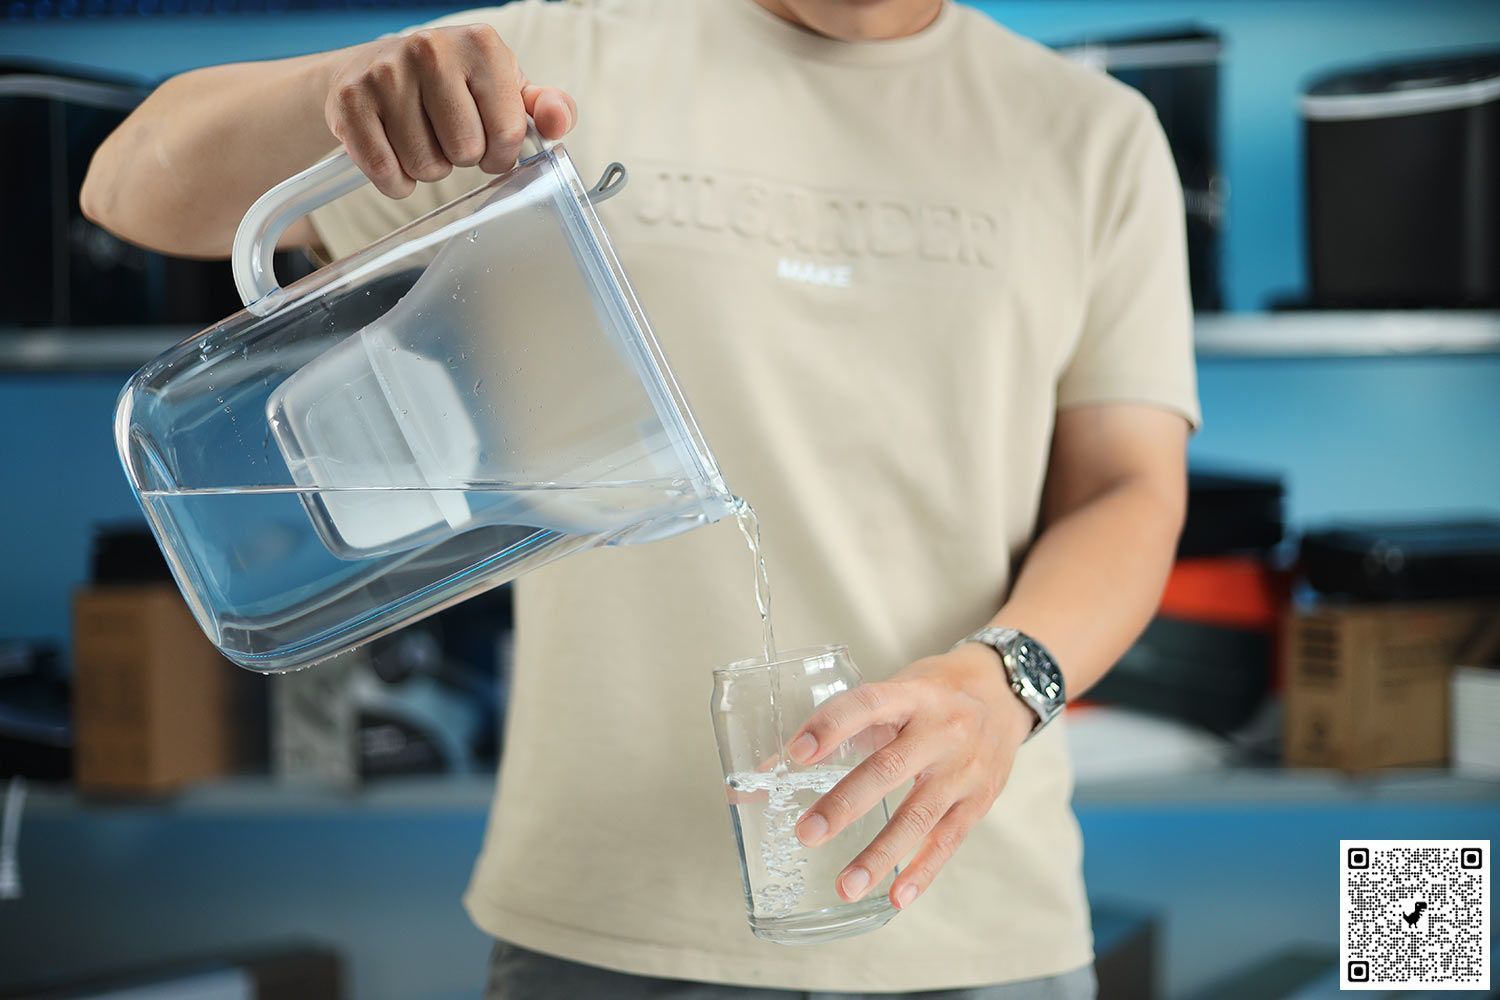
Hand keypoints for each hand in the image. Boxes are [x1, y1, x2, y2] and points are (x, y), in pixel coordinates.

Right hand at [324, 24, 576, 197]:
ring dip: (429, 169)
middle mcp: (431, 49)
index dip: (502, 152)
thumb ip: (544, 107)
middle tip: (449, 137)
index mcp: (481, 45)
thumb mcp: (505, 88)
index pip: (508, 132)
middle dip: (463, 158)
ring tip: (422, 139)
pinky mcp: (349, 101)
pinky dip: (395, 180)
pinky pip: (386, 173)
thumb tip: (558, 121)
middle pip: (466, 152)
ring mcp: (386, 72)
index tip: (491, 143)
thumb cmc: (454, 84)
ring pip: (426, 167)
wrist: (374, 68)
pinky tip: (395, 153)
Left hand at [787, 642, 1034, 910]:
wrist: (1006, 693)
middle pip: (890, 768)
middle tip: (806, 833)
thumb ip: (841, 729)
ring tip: (845, 885)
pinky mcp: (980, 800)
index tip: (795, 754)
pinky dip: (922, 871)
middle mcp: (942, 730)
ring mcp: (964, 768)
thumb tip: (770, 770)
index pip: (868, 705)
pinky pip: (949, 841)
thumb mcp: (894, 693)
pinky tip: (894, 897)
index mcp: (912, 695)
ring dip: (880, 854)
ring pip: (920, 815)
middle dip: (846, 804)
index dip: (831, 727)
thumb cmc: (934, 693)